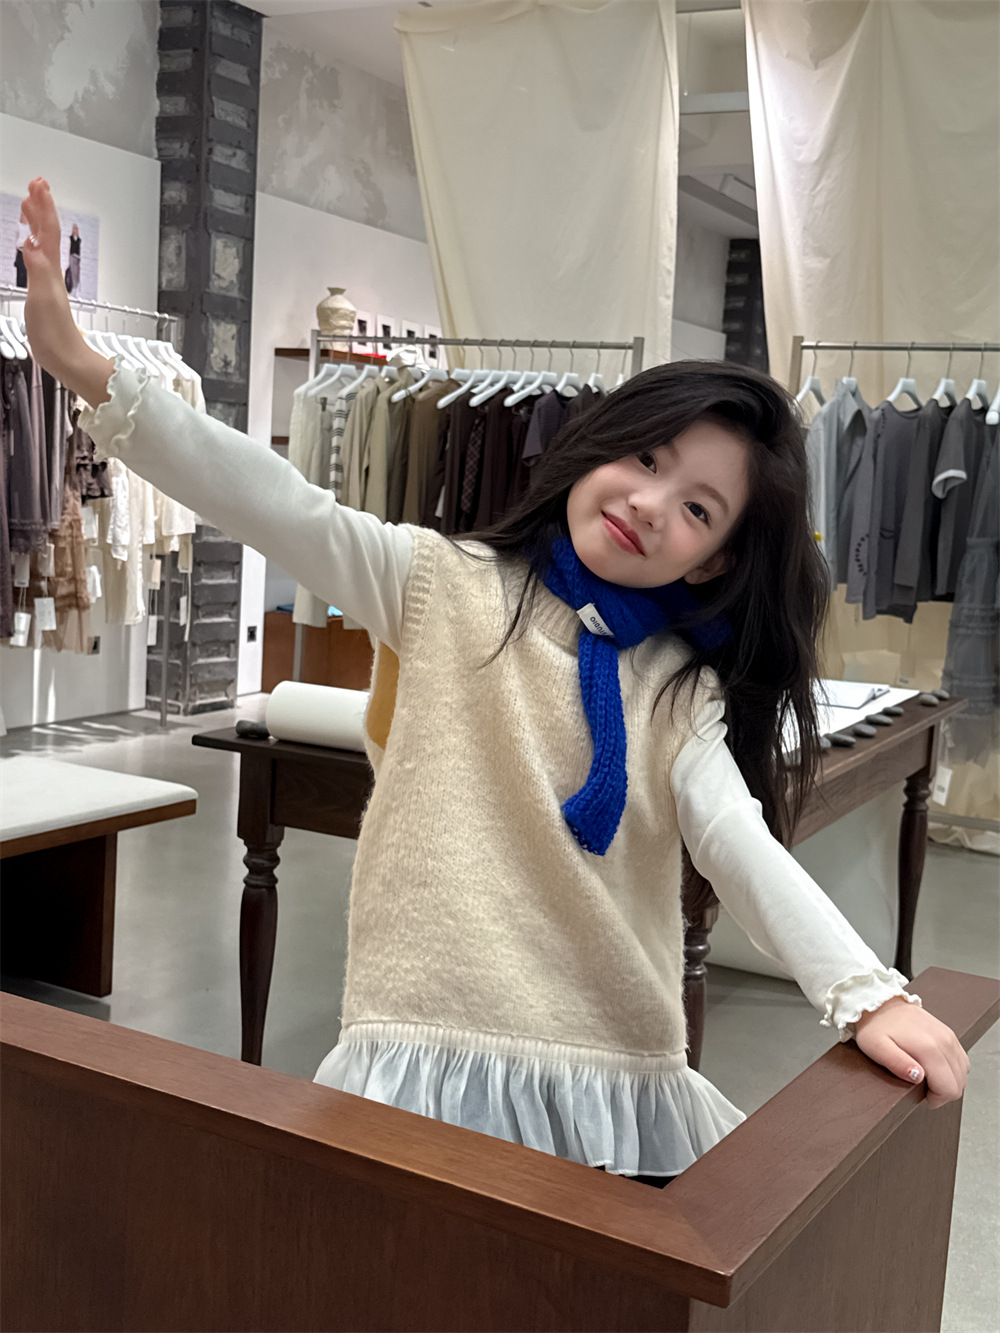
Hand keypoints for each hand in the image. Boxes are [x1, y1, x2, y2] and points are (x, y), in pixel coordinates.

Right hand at [19, 177, 112, 402]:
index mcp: (50, 271)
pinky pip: (39, 261)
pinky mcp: (45, 294)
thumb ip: (37, 270)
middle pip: (47, 233)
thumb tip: (30, 243)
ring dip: (38, 223)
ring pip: (44, 245)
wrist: (68, 361)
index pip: (47, 232)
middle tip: (35, 185)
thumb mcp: (42, 300)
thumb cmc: (56, 337)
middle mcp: (52, 273)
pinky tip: (30, 246)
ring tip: (30, 206)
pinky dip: (34, 245)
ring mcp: (49, 283)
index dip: (43, 207)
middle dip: (41, 208)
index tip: (38, 184)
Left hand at [855, 995, 969, 1108]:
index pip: (949, 1088)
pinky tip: (937, 1069)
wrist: (881, 1003)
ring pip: (963, 1073)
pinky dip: (953, 1070)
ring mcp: (949, 1036)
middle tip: (923, 1088)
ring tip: (929, 1079)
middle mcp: (944, 1041)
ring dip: (949, 1082)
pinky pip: (962, 1060)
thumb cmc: (876, 1027)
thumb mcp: (876, 1048)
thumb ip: (897, 1064)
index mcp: (928, 1048)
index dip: (936, 1099)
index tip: (922, 1096)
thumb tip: (918, 1076)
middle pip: (959, 1083)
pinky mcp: (949, 1033)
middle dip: (943, 1093)